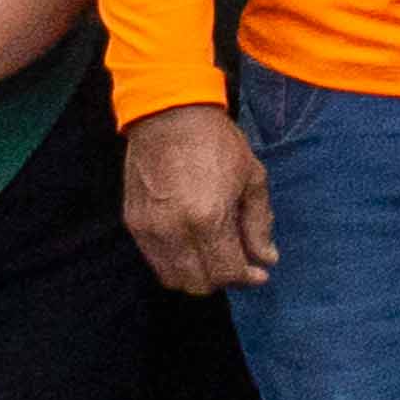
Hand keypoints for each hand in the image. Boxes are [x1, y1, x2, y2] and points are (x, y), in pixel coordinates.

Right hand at [120, 100, 275, 295]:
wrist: (169, 115)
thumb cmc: (217, 143)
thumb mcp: (252, 178)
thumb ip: (259, 224)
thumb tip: (266, 260)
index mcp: (208, 218)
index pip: (226, 272)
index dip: (246, 278)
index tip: (259, 272)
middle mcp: (174, 230)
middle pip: (198, 283)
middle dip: (223, 279)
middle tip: (238, 263)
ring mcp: (149, 229)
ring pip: (172, 278)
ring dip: (197, 275)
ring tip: (215, 255)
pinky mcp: (133, 223)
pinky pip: (154, 260)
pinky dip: (176, 263)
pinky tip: (193, 245)